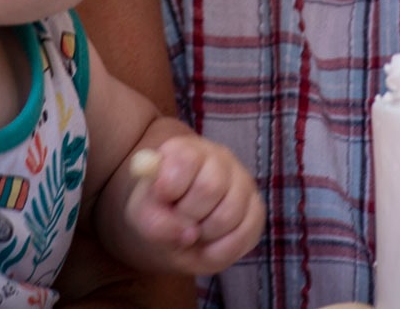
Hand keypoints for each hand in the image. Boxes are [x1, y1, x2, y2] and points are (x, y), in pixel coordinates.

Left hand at [119, 136, 264, 274]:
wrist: (175, 226)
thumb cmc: (158, 212)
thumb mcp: (142, 214)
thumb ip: (154, 219)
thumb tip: (189, 234)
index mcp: (187, 150)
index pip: (186, 159)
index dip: (171, 185)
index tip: (161, 198)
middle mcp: (219, 159)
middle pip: (210, 187)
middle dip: (188, 215)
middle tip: (178, 219)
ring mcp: (242, 183)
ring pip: (229, 214)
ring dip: (205, 234)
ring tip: (194, 231)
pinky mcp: (256, 209)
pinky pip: (245, 234)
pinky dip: (221, 249)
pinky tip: (208, 244)